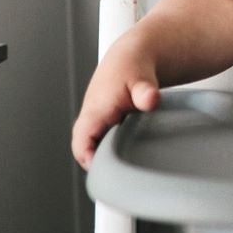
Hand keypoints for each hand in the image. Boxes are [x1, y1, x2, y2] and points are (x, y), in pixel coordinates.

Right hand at [72, 38, 161, 168]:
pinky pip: (110, 144)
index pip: (82, 146)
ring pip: (101, 150)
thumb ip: (145, 90)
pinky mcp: (110, 126)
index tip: (111, 173)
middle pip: (91, 154)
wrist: (131, 57)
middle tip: (132, 175)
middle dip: (106, 167)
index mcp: (94, 113)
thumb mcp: (141, 76)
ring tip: (138, 166)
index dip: (92, 163)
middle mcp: (92, 122)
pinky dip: (121, 150)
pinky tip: (140, 154)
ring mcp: (100, 125)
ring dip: (116, 158)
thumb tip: (150, 99)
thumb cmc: (131, 66)